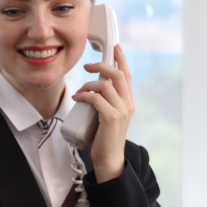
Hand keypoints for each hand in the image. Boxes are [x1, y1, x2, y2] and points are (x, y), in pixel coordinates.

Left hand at [73, 44, 133, 181]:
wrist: (109, 158)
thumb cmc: (105, 138)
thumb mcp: (110, 116)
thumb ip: (108, 102)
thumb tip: (95, 87)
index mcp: (129, 102)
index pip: (127, 76)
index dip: (121, 60)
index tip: (115, 48)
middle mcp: (128, 104)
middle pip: (118, 75)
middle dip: (101, 65)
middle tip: (87, 66)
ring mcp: (121, 111)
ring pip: (106, 85)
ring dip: (88, 84)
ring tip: (79, 91)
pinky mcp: (111, 118)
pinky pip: (96, 98)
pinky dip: (84, 95)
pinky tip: (77, 98)